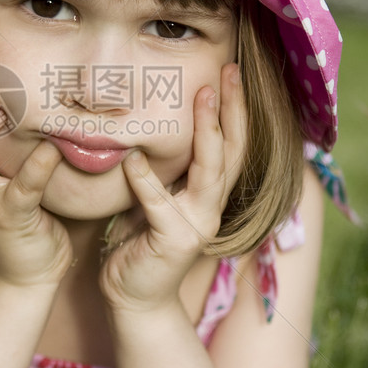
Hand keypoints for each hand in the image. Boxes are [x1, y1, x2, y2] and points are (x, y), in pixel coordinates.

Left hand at [100, 66, 246, 315]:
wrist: (134, 295)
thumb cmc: (140, 242)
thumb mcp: (152, 196)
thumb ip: (160, 167)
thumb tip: (145, 122)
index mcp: (209, 194)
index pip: (231, 145)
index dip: (233, 109)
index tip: (230, 71)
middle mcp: (212, 207)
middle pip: (232, 151)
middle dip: (231, 109)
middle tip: (229, 72)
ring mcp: (198, 225)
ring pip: (210, 172)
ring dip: (208, 132)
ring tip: (202, 96)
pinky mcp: (174, 242)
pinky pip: (159, 205)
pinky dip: (146, 182)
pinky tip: (134, 159)